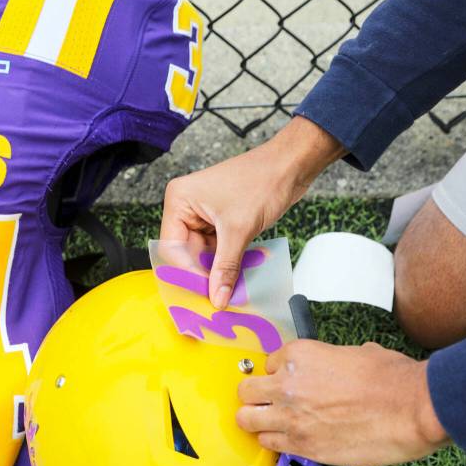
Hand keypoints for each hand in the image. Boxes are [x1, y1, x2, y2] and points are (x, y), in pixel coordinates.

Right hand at [162, 116, 345, 307]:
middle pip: (187, 253)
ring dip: (217, 272)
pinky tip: (236, 279)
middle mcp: (186, 207)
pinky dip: (227, 264)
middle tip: (216, 300)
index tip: (203, 296)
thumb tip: (216, 299)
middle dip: (203, 276)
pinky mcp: (221, 221)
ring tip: (229, 293)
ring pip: (203, 255)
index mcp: (179, 200)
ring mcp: (204, 214)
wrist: (292, 165)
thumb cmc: (262, 181)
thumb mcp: (239, 229)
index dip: (187, 273)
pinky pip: (218, 250)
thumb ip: (225, 267)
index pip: (173, 248)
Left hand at [236, 340, 450, 465]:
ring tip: (273, 424)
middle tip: (268, 403)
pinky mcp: (302, 446)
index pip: (266, 364)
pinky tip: (289, 440)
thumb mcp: (358, 352)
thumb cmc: (394, 380)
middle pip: (245, 392)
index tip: (285, 382)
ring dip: (258, 422)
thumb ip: (333, 359)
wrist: (414, 410)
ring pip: (247, 420)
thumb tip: (336, 364)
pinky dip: (275, 442)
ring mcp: (291, 417)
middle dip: (255, 397)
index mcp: (299, 355)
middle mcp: (287, 385)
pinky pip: (269, 444)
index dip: (277, 375)